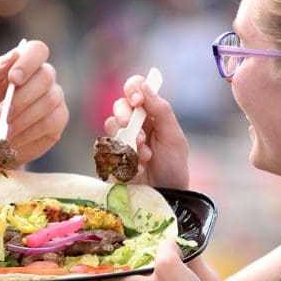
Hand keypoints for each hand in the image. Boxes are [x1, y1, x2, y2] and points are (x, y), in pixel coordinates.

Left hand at [0, 39, 68, 165]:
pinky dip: (30, 132)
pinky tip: (14, 139)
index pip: (37, 50)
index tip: (13, 79)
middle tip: (1, 113)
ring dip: (24, 117)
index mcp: (23, 64)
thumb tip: (14, 55)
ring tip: (4, 130)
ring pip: (49, 101)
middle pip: (46, 76)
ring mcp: (53, 99)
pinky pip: (52, 122)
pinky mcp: (57, 121)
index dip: (28, 62)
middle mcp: (43, 78)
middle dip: (23, 97)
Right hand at [107, 74, 188, 188]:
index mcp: (149, 113)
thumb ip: (162, 110)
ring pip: (110, 126)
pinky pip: (107, 149)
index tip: (138, 100)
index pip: (135, 89)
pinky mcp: (110, 156)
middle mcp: (132, 122)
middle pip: (118, 106)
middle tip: (139, 132)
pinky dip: (124, 159)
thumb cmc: (173, 164)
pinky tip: (138, 169)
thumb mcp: (174, 136)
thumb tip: (145, 85)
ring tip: (146, 156)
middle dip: (126, 116)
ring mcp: (119, 139)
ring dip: (129, 141)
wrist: (166, 194)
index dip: (132, 89)